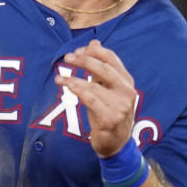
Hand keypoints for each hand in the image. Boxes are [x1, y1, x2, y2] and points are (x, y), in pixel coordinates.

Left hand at [55, 39, 136, 157]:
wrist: (116, 144)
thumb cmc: (109, 113)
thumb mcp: (107, 89)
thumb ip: (101, 68)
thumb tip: (94, 42)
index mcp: (127, 82)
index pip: (112, 59)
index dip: (94, 51)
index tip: (78, 50)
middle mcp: (127, 92)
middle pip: (104, 69)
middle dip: (84, 60)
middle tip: (68, 57)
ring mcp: (120, 106)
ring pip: (94, 86)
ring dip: (73, 79)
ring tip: (59, 78)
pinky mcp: (110, 118)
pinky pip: (91, 100)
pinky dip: (77, 90)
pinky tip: (67, 86)